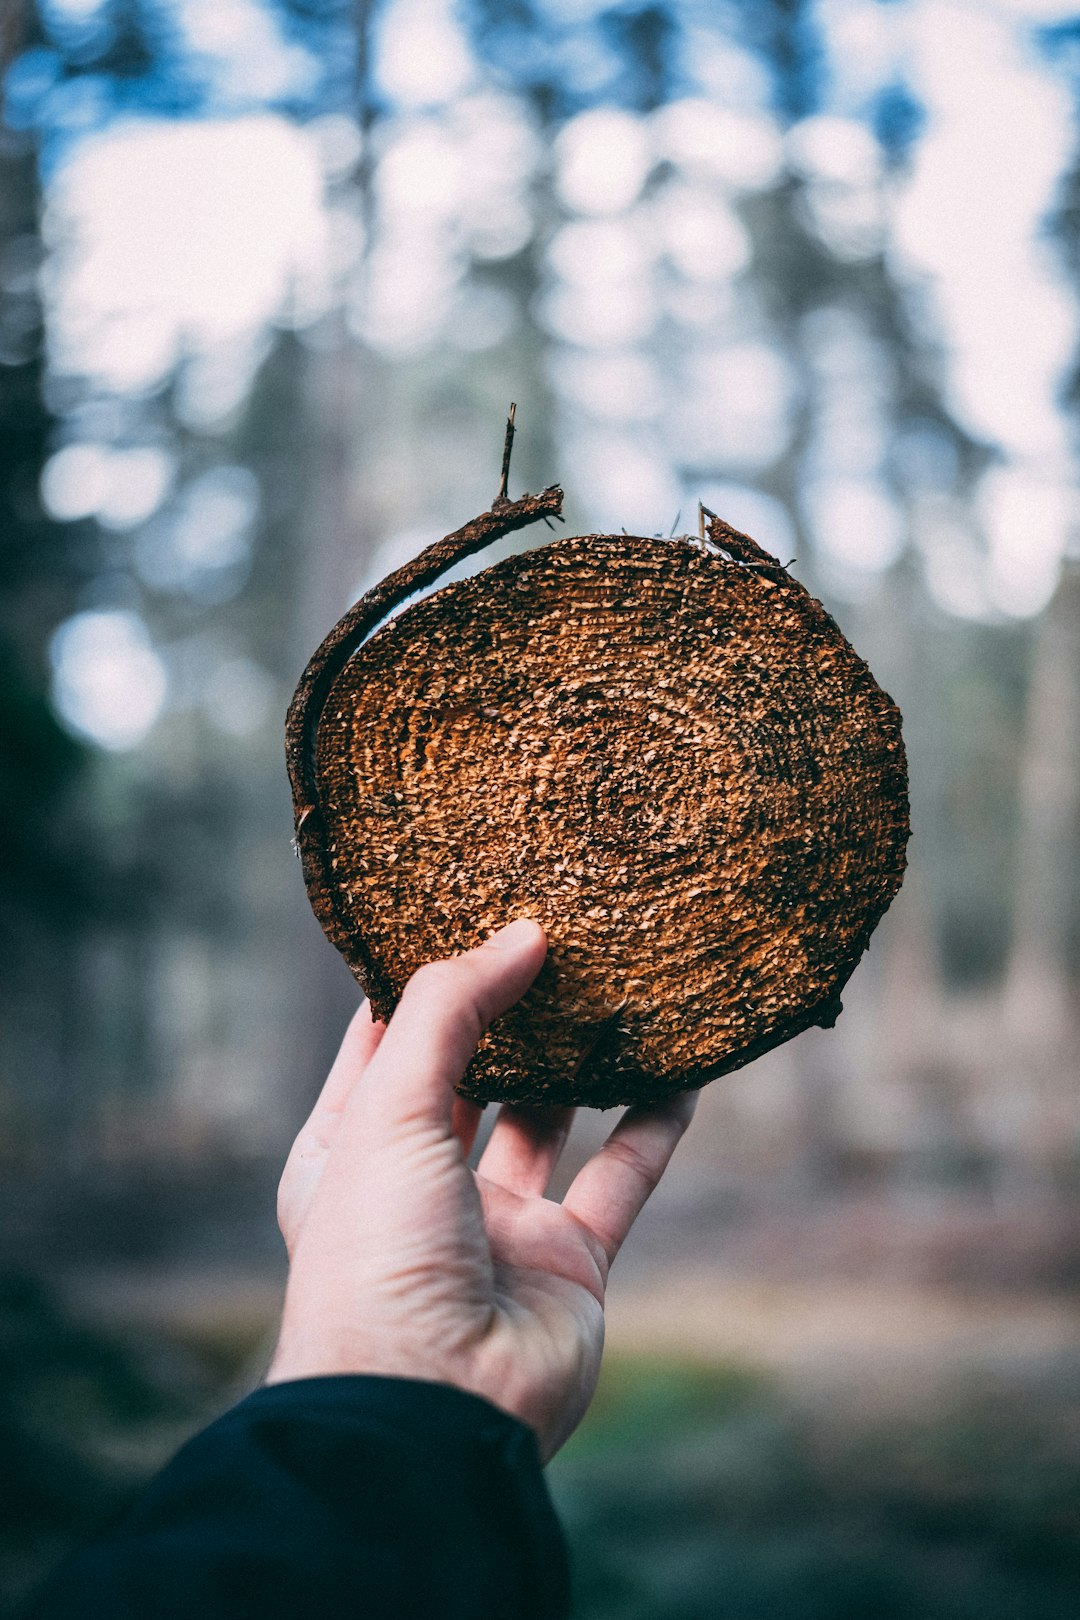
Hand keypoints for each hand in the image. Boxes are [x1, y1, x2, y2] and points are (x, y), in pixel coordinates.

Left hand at [267, 919, 696, 1460]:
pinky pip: (620, 1177)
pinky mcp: (568, 1262)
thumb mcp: (388, 1109)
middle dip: (511, 1013)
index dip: (420, 982)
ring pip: (550, 1120)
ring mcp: (497, 1226)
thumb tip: (519, 935)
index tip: (463, 912)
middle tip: (555, 937)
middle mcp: (421, 1184)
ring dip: (584, 1061)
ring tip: (619, 985)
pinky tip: (683, 1069)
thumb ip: (452, 1011)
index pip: (382, 1043)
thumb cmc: (377, 1257)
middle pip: (473, 1075)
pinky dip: (654, 1124)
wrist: (431, 1414)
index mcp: (349, 1150)